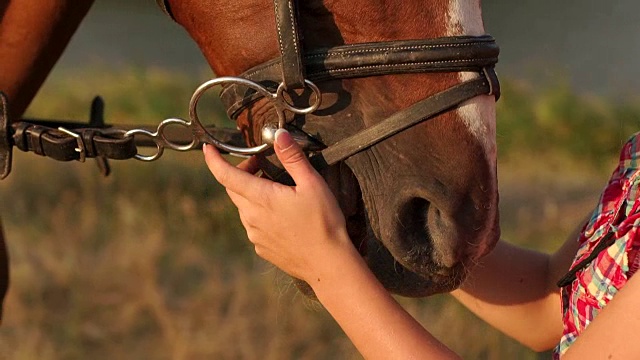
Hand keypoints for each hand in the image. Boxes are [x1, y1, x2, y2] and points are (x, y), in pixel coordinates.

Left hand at [202, 129, 354, 282]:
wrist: (328, 264)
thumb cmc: (323, 222)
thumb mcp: (312, 184)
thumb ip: (293, 158)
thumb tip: (279, 135)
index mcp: (261, 198)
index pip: (226, 176)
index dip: (213, 160)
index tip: (208, 148)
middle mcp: (251, 217)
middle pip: (233, 189)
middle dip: (241, 173)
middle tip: (261, 165)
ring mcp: (255, 235)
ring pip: (243, 207)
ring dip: (252, 194)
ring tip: (277, 190)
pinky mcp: (261, 248)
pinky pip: (253, 225)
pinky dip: (260, 213)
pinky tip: (282, 214)